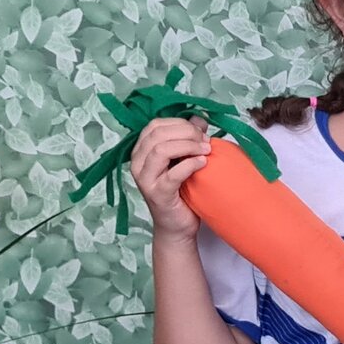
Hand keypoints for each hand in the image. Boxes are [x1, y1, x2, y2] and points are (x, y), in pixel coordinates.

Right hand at [128, 116, 210, 239]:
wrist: (178, 225)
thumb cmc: (181, 191)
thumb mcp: (184, 159)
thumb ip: (188, 138)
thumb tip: (199, 118)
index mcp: (141, 151)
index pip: (155, 125)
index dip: (179, 123)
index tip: (200, 131)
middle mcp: (138, 163)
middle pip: (158, 134)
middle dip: (186, 133)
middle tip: (205, 141)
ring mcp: (145, 179)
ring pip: (161, 150)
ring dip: (188, 146)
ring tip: (206, 151)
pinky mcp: (157, 194)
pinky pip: (172, 174)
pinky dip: (190, 164)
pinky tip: (203, 163)